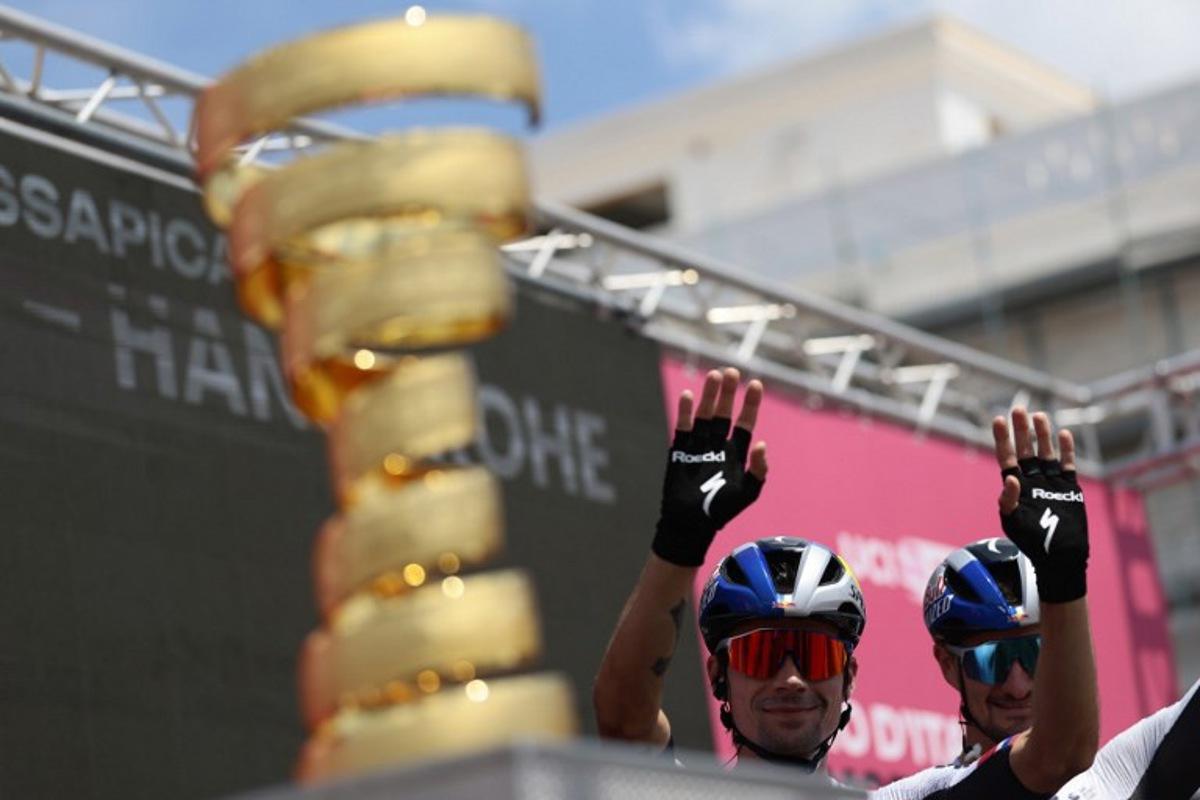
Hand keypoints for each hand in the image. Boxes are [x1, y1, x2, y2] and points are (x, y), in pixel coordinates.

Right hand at [651, 367, 767, 566]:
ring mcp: (698, 446)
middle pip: (724, 412)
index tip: (755, 384)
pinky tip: (688, 395)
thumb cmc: (721, 511)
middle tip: (731, 371)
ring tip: (714, 375)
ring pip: (704, 414)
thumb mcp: (748, 492)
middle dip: (728, 393)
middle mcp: (718, 445)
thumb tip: (762, 443)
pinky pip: (683, 427)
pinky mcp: (680, 451)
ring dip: (709, 395)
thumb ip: (758, 469)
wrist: (691, 523)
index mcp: (736, 453)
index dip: (750, 404)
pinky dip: (685, 412)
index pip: (745, 422)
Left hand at [993, 408, 1088, 602]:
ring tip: (1039, 416)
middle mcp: (1032, 479)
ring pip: (1046, 452)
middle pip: (1025, 449)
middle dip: (1022, 430)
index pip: (1006, 456)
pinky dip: (1066, 450)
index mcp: (1015, 485)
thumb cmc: (1031, 540)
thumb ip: (1009, 500)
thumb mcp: (1013, 521)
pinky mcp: (1068, 487)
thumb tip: (1010, 479)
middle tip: (1019, 409)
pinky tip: (1063, 433)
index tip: (998, 420)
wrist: (1059, 554)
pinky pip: (1067, 464)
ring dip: (1043, 435)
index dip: (1002, 438)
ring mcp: (1051, 481)